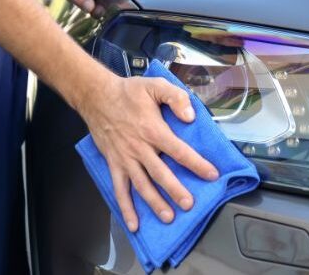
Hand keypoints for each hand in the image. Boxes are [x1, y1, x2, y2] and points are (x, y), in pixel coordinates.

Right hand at [79, 74, 218, 231]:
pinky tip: (134, 223)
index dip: (196, 164)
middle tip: (189, 204)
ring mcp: (126, 159)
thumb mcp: (155, 86)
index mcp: (153, 130)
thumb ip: (175, 98)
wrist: (97, 96)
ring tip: (168, 217)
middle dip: (176, 191)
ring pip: (142, 185)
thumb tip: (190, 117)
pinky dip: (125, 207)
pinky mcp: (114, 164)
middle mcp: (140, 148)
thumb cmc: (128, 92)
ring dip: (155, 203)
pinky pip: (119, 189)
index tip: (212, 175)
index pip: (179, 151)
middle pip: (161, 174)